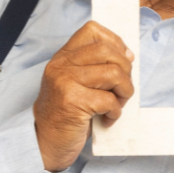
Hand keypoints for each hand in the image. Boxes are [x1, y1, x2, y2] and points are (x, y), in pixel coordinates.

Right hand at [34, 23, 135, 171]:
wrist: (45, 142)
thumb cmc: (67, 114)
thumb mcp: (77, 83)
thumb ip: (95, 67)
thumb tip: (128, 57)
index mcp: (64, 57)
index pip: (92, 30)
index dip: (115, 42)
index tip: (124, 60)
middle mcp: (61, 65)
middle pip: (108, 51)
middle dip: (125, 71)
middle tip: (122, 90)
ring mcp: (65, 82)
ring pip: (113, 73)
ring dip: (124, 92)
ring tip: (116, 104)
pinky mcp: (72, 102)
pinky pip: (109, 100)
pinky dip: (116, 111)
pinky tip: (108, 118)